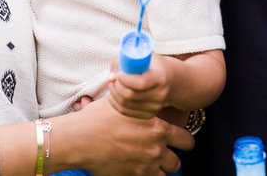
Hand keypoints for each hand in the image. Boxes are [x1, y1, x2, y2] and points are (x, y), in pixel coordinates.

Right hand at [72, 97, 192, 175]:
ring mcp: (144, 167)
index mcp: (158, 129)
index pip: (186, 139)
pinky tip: (136, 169)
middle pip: (176, 163)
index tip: (181, 141)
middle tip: (165, 156)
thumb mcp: (125, 105)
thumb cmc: (99, 118)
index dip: (185, 141)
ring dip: (159, 170)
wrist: (81, 139)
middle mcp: (155, 150)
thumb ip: (140, 107)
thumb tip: (144, 98)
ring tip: (150, 165)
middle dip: (171, 159)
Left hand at [108, 54, 173, 118]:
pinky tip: (113, 95)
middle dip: (116, 86)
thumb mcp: (147, 57)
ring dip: (114, 94)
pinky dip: (115, 104)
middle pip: (130, 95)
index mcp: (161, 78)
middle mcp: (160, 95)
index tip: (117, 73)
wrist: (173, 81)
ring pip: (126, 105)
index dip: (125, 79)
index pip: (140, 83)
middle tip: (111, 78)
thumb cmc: (156, 66)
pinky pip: (126, 112)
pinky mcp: (149, 114)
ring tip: (112, 84)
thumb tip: (111, 72)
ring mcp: (155, 107)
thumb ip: (129, 60)